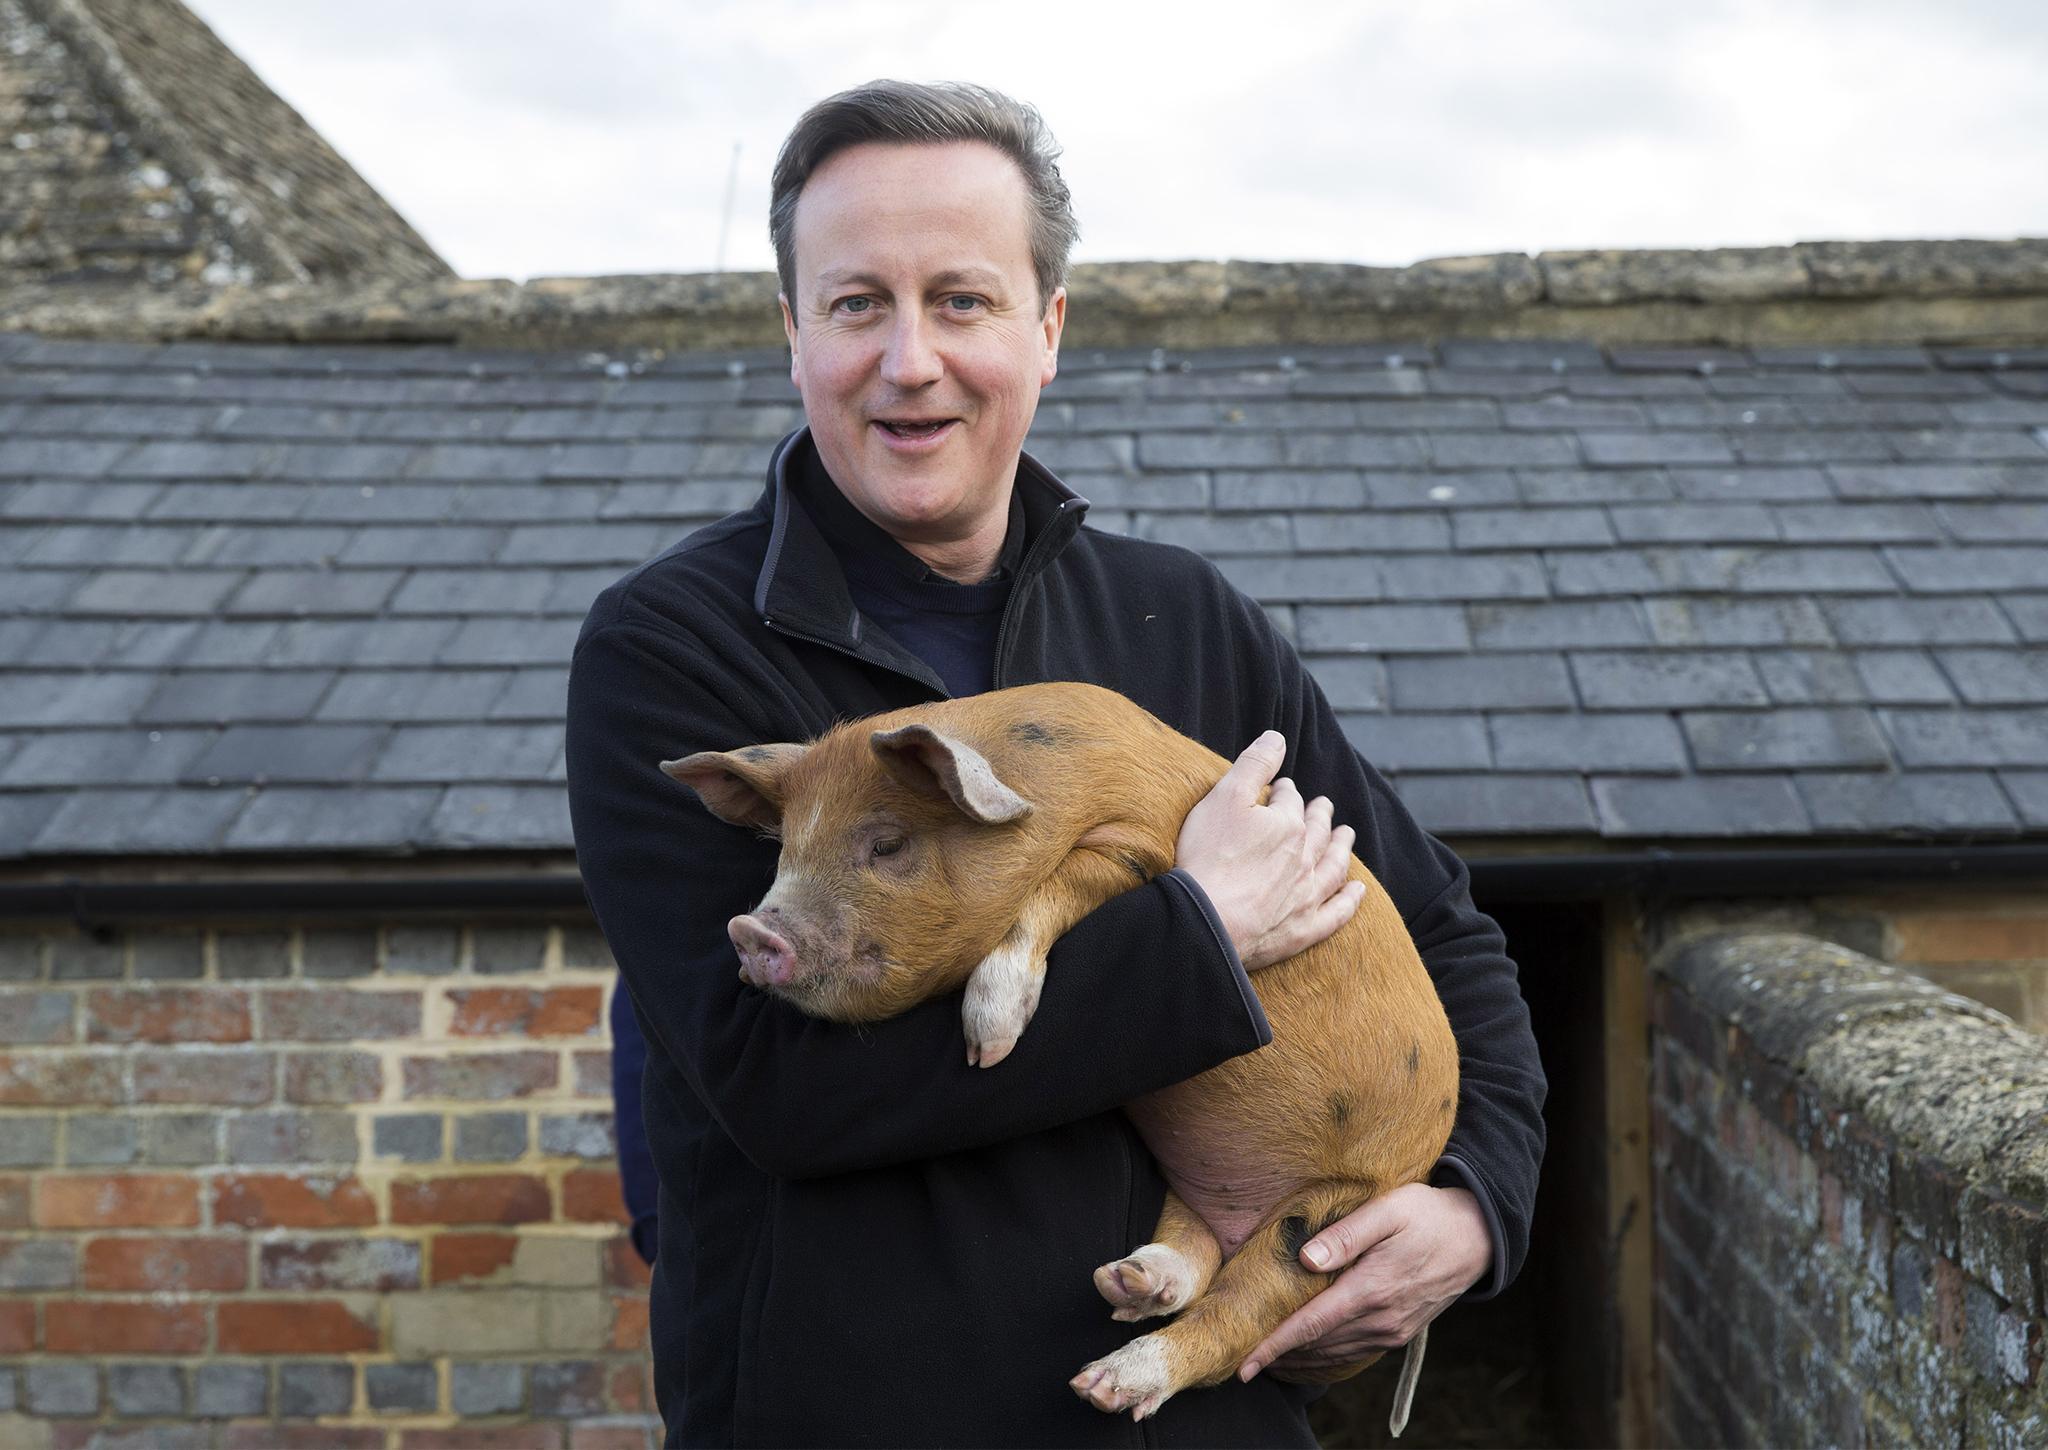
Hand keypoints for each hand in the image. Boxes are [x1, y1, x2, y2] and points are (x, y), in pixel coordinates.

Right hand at [1176, 730, 1364, 971]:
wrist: (1207, 920)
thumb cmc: (1210, 857)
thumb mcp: (1224, 798)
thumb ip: (1254, 764)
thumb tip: (1278, 738)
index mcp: (1286, 825)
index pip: (1289, 802)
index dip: (1285, 793)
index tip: (1282, 790)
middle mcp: (1304, 858)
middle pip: (1317, 832)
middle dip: (1320, 815)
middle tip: (1324, 806)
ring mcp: (1307, 896)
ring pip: (1333, 867)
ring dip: (1342, 849)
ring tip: (1347, 835)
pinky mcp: (1303, 930)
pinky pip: (1336, 913)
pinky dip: (1349, 900)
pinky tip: (1358, 891)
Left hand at [1238, 1183, 1489, 1381]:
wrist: (1476, 1236)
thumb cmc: (1426, 1215)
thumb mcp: (1388, 1210)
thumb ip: (1346, 1235)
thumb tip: (1306, 1259)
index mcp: (1372, 1288)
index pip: (1311, 1325)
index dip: (1274, 1346)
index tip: (1244, 1363)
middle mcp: (1381, 1318)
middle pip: (1317, 1346)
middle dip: (1278, 1355)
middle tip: (1242, 1358)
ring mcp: (1392, 1330)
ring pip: (1334, 1354)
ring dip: (1299, 1360)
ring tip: (1267, 1359)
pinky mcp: (1399, 1332)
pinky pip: (1354, 1354)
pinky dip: (1325, 1358)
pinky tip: (1307, 1355)